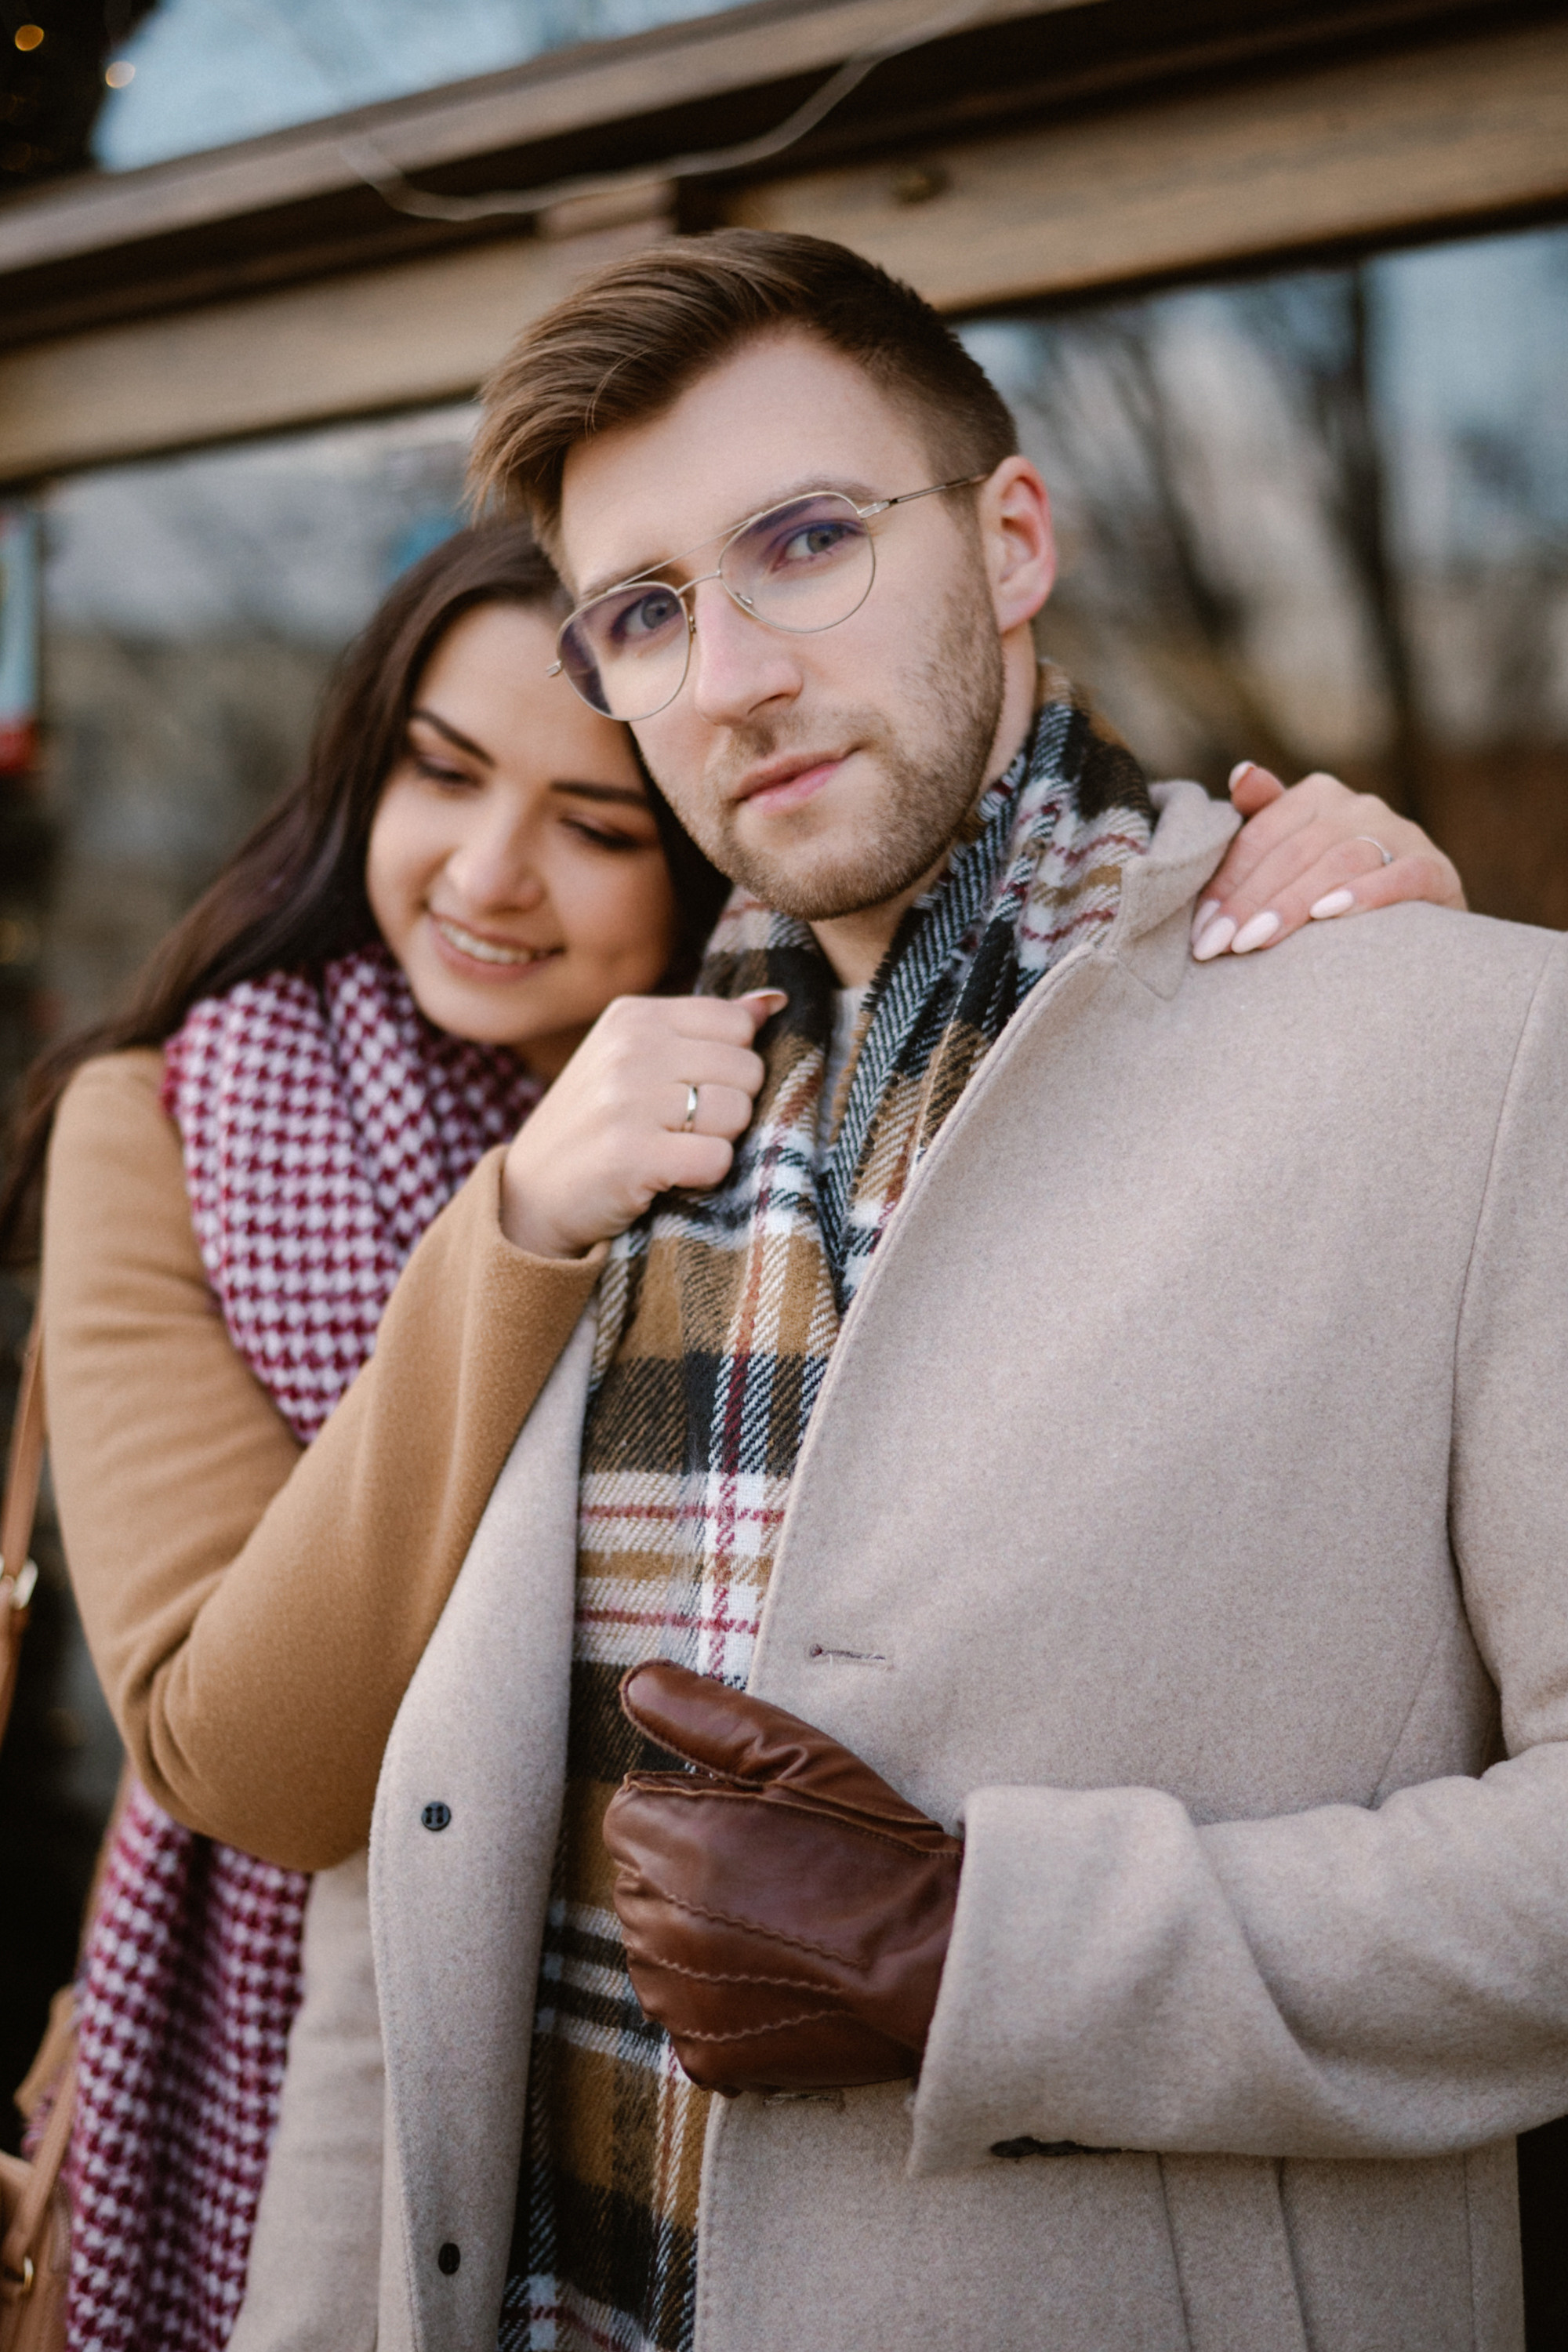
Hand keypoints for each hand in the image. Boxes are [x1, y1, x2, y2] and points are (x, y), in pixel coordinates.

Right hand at [500, 989, 784, 1257]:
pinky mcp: (630, 1154)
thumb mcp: (637, 1059)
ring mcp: (627, 1100)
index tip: (691, 1089)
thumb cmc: (597, 1124)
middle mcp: (629, 1048)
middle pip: (747, 1069)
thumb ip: (705, 1029)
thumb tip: (774, 1001)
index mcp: (634, 1016)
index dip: (730, 1065)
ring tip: (674, 1148)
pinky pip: (718, 1159)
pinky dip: (705, 1177)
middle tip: (683, 1128)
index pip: (737, 1023)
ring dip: (718, 1142)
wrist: (531, 1194)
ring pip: (737, 1112)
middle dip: (729, 1105)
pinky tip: (669, 1176)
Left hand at [603, 1662, 962, 2095]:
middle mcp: (659, 1927)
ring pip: (657, 1945)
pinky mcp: (705, 2054)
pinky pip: (686, 2009)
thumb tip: (635, 1682)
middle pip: (640, 1878)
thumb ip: (704, 1714)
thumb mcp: (800, 1756)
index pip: (631, 1812)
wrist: (935, 1962)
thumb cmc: (873, 1852)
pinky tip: (780, 1974)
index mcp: (672, 1845)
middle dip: (688, 1869)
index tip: (749, 1822)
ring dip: (698, 1933)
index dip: (690, 1809)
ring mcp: (678, 1999)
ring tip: (781, 1923)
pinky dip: (720, 1995)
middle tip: (774, 1872)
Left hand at [1191, 763, 1465, 960]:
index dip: (1226, 882)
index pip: (1260, 836)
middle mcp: (1361, 806)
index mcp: (1318, 795)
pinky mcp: (1435, 869)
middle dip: (1249, 902)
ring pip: (1339, 861)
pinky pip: (1400, 875)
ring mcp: (1402, 834)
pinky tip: (1328, 915)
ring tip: (1255, 941)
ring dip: (1292, 903)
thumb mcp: (1296, 854)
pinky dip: (1364, 893)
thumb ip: (1264, 820)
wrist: (1422, 922)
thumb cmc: (1338, 889)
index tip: (1200, 931)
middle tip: (1217, 947)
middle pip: (1294, 851)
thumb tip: (1241, 773)